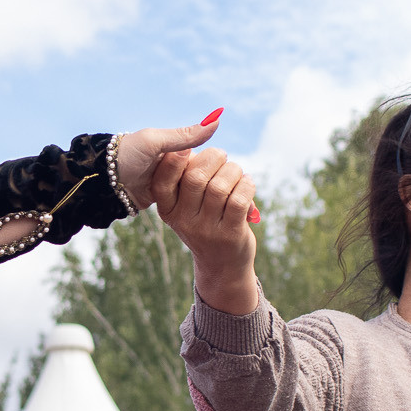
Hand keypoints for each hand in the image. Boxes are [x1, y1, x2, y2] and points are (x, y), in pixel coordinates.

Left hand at [115, 115, 236, 214]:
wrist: (104, 181)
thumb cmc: (127, 154)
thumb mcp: (154, 141)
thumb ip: (185, 134)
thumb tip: (217, 119)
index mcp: (177, 147)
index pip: (207, 157)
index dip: (217, 168)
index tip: (232, 178)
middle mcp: (178, 164)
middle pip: (206, 176)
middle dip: (217, 186)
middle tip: (226, 198)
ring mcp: (173, 182)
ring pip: (200, 191)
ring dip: (212, 199)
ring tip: (230, 210)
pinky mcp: (167, 199)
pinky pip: (187, 203)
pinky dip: (200, 208)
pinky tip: (215, 216)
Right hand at [152, 144, 261, 316]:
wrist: (221, 265)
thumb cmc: (206, 223)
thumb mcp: (189, 207)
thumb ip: (189, 179)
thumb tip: (197, 145)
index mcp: (168, 210)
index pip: (163, 182)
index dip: (174, 160)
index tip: (187, 146)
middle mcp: (184, 221)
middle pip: (196, 177)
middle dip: (213, 158)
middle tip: (222, 156)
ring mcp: (207, 230)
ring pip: (220, 186)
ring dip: (233, 171)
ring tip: (237, 172)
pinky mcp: (230, 235)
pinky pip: (239, 200)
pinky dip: (246, 184)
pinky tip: (247, 183)